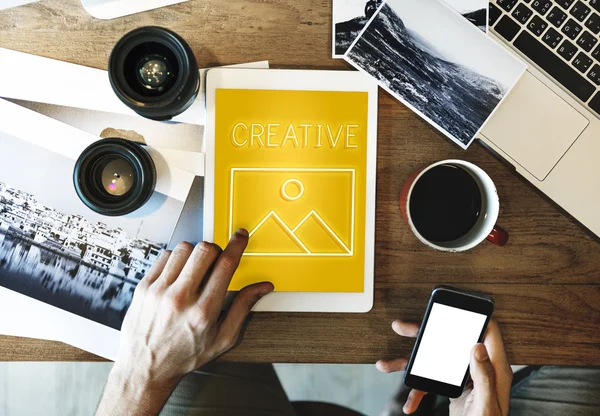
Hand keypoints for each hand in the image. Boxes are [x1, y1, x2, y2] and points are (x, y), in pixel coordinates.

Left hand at [96, 229, 273, 415]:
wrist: (144, 368)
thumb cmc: (184, 355)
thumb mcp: (222, 339)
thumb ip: (243, 308)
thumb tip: (263, 287)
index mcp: (204, 312)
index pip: (225, 265)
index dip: (237, 245)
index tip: (241, 236)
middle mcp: (180, 299)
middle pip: (204, 250)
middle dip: (216, 249)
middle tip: (216, 260)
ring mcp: (159, 291)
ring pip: (183, 248)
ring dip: (195, 254)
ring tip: (195, 270)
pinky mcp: (143, 287)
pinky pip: (164, 256)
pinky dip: (175, 259)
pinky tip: (178, 274)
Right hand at [376, 320, 511, 415]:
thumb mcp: (486, 404)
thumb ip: (484, 376)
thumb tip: (477, 346)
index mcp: (494, 369)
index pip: (488, 331)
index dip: (471, 317)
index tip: (450, 309)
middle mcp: (479, 369)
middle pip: (451, 342)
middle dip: (423, 336)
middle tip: (401, 328)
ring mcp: (465, 379)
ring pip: (435, 362)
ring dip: (410, 364)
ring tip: (386, 364)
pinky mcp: (454, 390)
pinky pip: (432, 383)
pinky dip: (417, 391)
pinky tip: (410, 403)